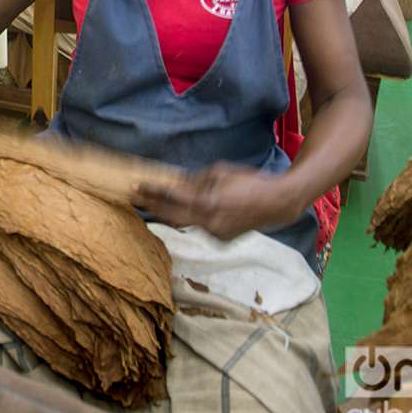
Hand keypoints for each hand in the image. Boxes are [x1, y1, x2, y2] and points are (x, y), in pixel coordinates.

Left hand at [136, 162, 301, 240]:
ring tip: (153, 202)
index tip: (136, 186)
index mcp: (209, 203)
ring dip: (170, 213)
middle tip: (135, 197)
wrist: (276, 203)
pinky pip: (199, 227)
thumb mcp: (220, 172)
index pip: (172, 197)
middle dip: (152, 206)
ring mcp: (215, 234)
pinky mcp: (220, 240)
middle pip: (171, 216)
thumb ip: (195, 180)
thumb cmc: (248, 182)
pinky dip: (193, 218)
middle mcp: (210, 223)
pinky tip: (193, 210)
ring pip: (184, 223)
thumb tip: (175, 183)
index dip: (152, 191)